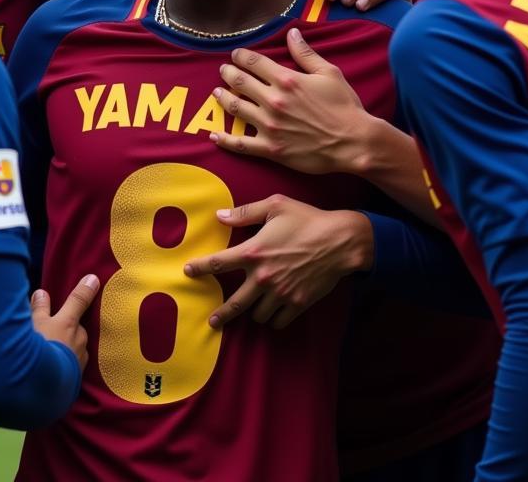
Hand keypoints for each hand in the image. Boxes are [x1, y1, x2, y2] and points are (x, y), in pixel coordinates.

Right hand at [31, 274, 99, 369]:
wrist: (42, 388)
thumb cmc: (37, 351)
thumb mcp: (33, 325)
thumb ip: (39, 308)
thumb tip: (42, 293)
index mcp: (69, 323)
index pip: (79, 301)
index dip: (86, 289)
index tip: (94, 279)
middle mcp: (79, 339)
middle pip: (75, 328)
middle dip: (67, 328)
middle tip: (50, 333)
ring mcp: (80, 359)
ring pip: (76, 347)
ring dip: (66, 347)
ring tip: (50, 354)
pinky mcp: (77, 378)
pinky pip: (73, 365)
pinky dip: (65, 364)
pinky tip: (54, 370)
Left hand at [183, 196, 371, 329]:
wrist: (340, 241)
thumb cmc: (307, 219)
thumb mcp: (275, 205)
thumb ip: (245, 212)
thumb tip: (220, 216)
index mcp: (253, 251)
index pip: (217, 263)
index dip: (199, 268)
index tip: (188, 271)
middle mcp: (263, 277)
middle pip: (234, 304)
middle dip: (220, 315)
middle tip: (212, 321)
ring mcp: (280, 293)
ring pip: (257, 315)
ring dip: (253, 312)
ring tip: (251, 309)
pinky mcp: (297, 303)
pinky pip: (278, 321)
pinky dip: (273, 318)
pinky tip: (272, 312)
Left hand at [213, 27, 378, 175]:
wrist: (353, 142)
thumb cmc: (344, 106)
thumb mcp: (329, 73)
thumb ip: (305, 53)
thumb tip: (292, 33)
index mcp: (286, 80)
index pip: (254, 62)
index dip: (242, 56)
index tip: (236, 54)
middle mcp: (273, 101)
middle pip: (240, 82)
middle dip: (228, 73)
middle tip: (223, 70)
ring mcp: (269, 126)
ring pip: (235, 108)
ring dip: (223, 98)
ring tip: (216, 93)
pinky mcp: (270, 149)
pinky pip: (240, 144)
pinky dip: (224, 139)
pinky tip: (214, 135)